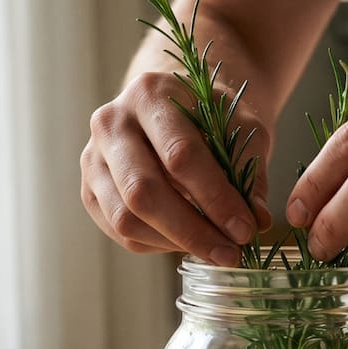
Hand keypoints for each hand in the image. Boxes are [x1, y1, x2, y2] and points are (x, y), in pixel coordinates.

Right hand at [80, 71, 272, 266]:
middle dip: (192, 231)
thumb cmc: (211, 115)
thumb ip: (250, 170)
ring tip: (214, 251)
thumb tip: (257, 220)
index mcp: (149, 94)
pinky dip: (158, 245)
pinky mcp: (90, 191)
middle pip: (143, 191)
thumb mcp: (242, 127)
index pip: (180, 155)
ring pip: (126, 218)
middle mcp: (110, 124)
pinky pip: (120, 232)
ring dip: (175, 243)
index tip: (246, 229)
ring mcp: (93, 159)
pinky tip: (189, 243)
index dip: (215, 198)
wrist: (173, 107)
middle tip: (230, 254)